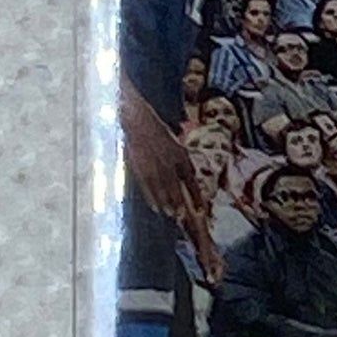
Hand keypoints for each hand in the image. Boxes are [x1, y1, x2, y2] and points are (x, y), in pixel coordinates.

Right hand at [119, 84, 209, 254]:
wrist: (136, 119)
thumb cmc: (153, 128)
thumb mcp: (172, 140)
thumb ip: (179, 155)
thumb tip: (187, 169)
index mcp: (179, 153)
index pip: (190, 178)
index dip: (195, 194)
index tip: (200, 208)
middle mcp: (170, 162)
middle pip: (177, 187)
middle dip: (182, 203)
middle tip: (185, 217)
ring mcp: (155, 166)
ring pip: (163, 190)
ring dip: (168, 204)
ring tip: (172, 216)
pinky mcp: (140, 168)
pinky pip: (148, 187)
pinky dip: (153, 198)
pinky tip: (157, 208)